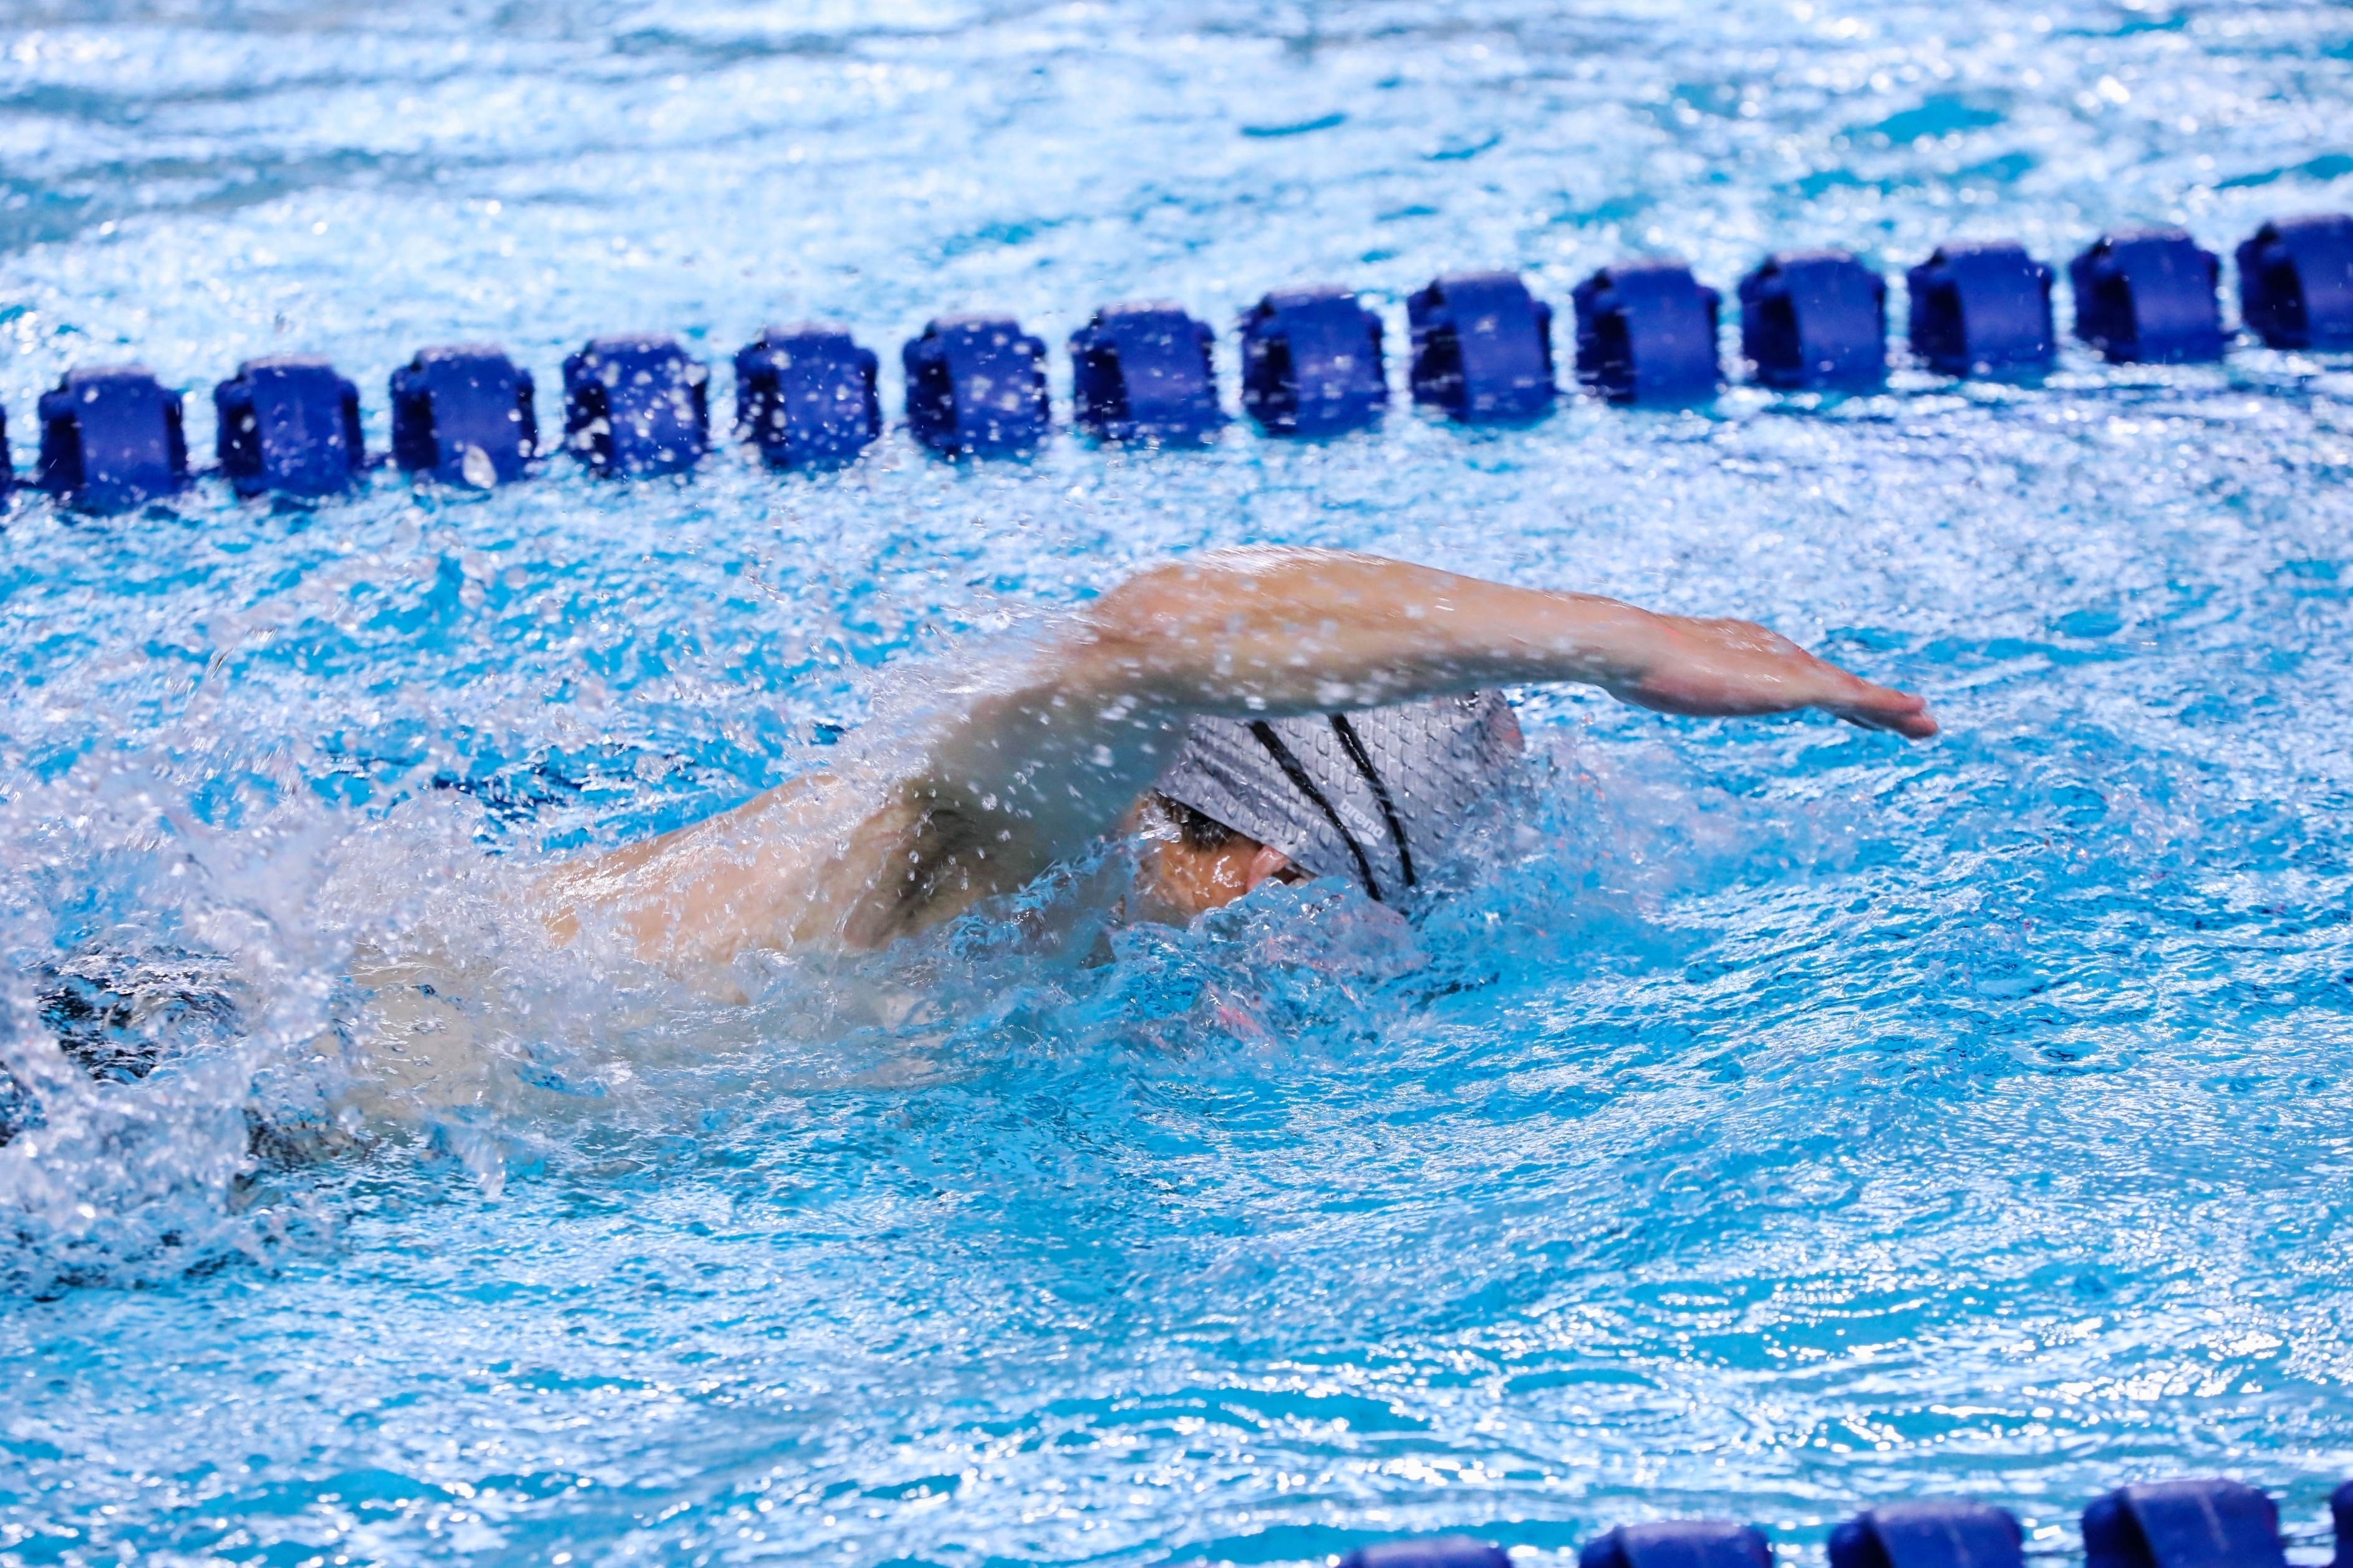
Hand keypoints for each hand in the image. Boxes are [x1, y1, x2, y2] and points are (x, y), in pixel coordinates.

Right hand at [1617, 616, 1937, 738]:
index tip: (1860, 712)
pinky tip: (1912, 714)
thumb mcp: (1650, 675)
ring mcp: (1785, 669)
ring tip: (1926, 724)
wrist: (1633, 647)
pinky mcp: (1792, 685)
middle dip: (1875, 704)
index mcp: (1747, 651)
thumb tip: (1623, 675)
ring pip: (1853, 691)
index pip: (1801, 677)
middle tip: (1916, 720)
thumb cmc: (1631, 661)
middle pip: (1836, 682)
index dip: (1834, 697)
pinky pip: (1852, 698)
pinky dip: (1884, 705)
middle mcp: (1775, 653)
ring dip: (1891, 708)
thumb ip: (1654, 674)